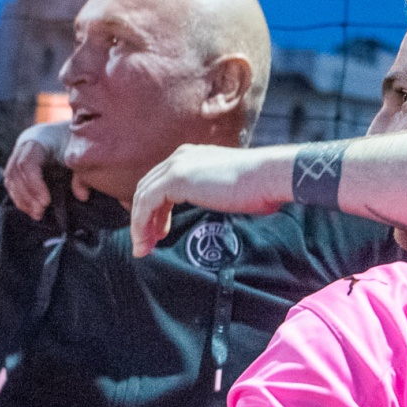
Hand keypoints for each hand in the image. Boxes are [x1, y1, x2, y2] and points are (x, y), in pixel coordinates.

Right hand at [2, 121, 81, 217]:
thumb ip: (80, 174)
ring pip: (10, 179)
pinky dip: (20, 198)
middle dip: (26, 195)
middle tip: (40, 212)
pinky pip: (12, 183)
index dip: (34, 184)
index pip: (27, 163)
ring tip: (37, 215)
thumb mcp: (79, 154)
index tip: (46, 202)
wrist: (71, 133)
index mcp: (38, 138)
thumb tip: (82, 196)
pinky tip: (32, 210)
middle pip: (14, 172)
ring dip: (22, 199)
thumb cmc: (76, 143)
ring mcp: (18, 155)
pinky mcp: (18, 166)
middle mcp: (23, 146)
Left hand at [130, 144, 287, 255]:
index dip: (154, 210)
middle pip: (147, 188)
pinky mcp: (176, 178)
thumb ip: (210, 193)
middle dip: (142, 218)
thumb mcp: (227, 189)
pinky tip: (146, 241)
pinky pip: (146, 203)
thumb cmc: (258, 187)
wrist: (268, 177)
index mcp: (191, 157)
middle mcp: (180, 157)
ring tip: (142, 248)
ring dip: (139, 225)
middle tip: (145, 244)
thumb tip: (212, 206)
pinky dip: (141, 223)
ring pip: (142, 197)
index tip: (158, 233)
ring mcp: (177, 166)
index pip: (161, 183)